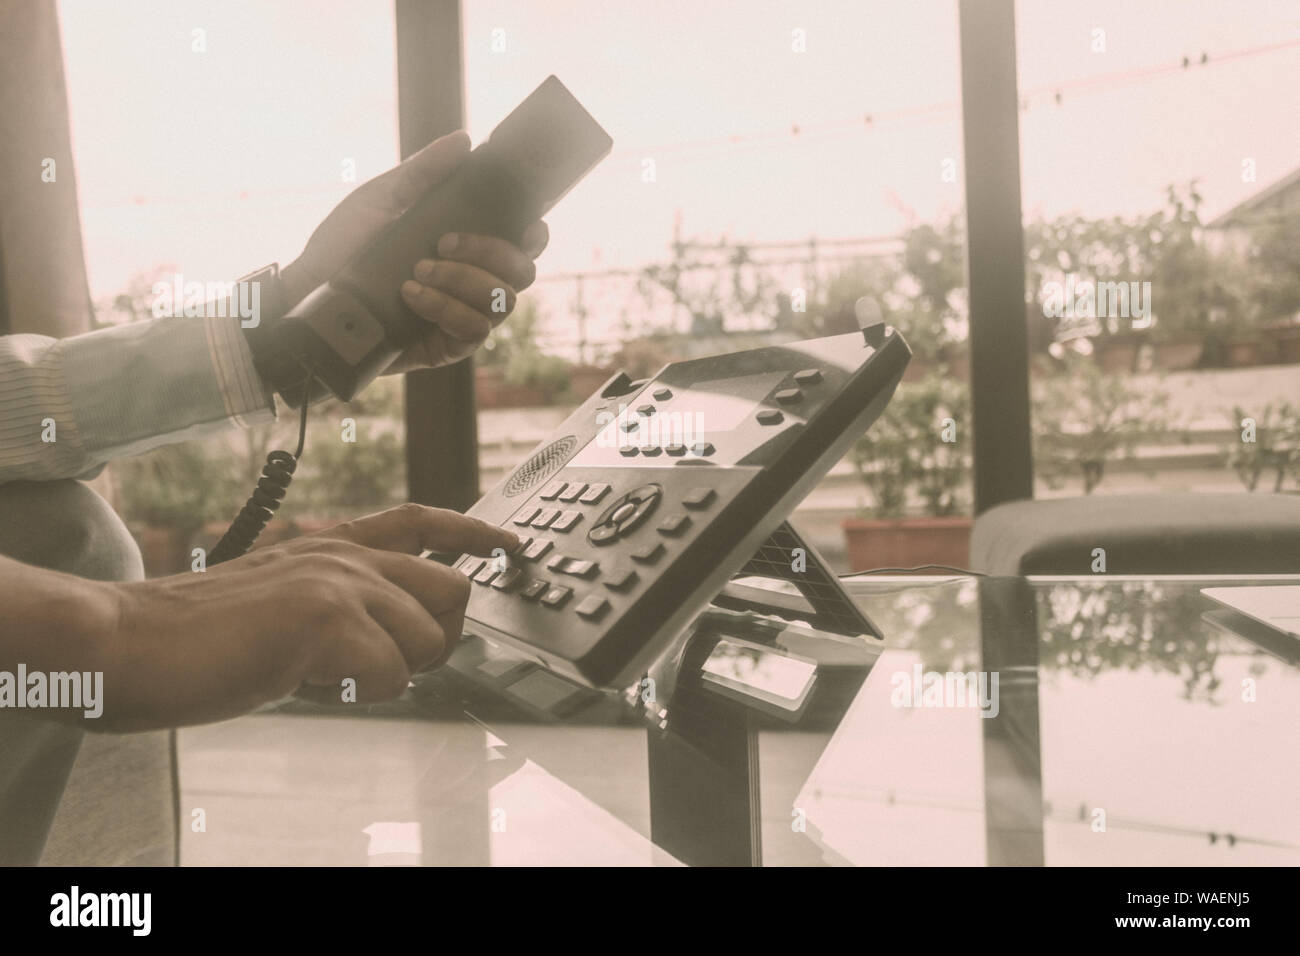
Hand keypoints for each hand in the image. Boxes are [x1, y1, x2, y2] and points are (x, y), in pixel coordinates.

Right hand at [94, 504, 517, 730]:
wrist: (125, 642)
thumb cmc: (194, 634)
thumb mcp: (280, 598)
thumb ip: (339, 602)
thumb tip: (394, 639)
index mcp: (331, 545)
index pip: (424, 522)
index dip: (474, 533)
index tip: (510, 545)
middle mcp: (345, 553)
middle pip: (453, 592)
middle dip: (431, 640)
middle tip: (375, 662)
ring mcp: (340, 581)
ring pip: (426, 641)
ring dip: (384, 675)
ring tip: (318, 670)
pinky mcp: (327, 618)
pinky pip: (390, 677)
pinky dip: (354, 695)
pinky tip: (303, 680)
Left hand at [280, 131, 549, 374]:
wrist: (308, 291)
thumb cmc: (344, 243)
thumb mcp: (381, 199)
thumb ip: (423, 172)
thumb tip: (464, 141)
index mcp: (467, 247)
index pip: (523, 244)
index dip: (534, 235)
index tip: (524, 224)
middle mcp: (473, 283)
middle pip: (522, 273)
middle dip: (491, 252)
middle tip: (444, 242)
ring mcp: (462, 316)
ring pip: (502, 302)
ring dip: (463, 280)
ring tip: (417, 271)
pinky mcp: (446, 347)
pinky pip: (475, 331)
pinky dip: (448, 309)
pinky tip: (413, 296)